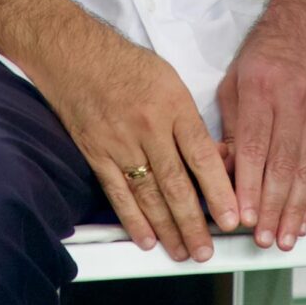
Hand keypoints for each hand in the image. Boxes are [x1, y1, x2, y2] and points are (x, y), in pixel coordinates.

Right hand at [0, 0, 238, 260]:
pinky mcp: (96, 153)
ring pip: (149, 195)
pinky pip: (118, 192)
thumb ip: (192, 122)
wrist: (74, 53)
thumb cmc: (126, 64)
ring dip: (168, 229)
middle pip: (176, 184)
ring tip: (183, 251)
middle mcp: (148, 127)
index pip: (202, 157)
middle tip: (207, 249)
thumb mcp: (171, 82)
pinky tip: (146, 238)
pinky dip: (133, 219)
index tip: (232, 218)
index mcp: (173, 106)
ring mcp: (119, 143)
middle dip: (194, 223)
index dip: (218, 192)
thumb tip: (215, 160)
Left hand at [216, 0, 305, 249]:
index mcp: (262, 88)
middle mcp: (292, 104)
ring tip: (284, 239)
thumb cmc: (269, 45)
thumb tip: (222, 167)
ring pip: (304, 170)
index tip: (242, 216)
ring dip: (294, 210)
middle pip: (282, 165)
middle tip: (263, 239)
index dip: (249, 185)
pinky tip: (305, 216)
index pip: (255, 146)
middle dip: (272, 207)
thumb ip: (231, 123)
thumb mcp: (237, 76)